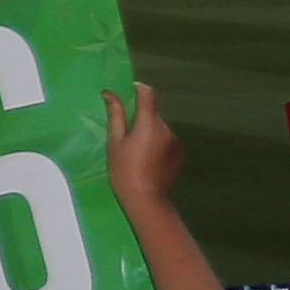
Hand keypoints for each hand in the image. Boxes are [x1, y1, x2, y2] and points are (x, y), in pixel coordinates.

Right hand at [103, 84, 180, 207]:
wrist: (147, 200)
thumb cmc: (124, 171)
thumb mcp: (115, 142)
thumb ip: (116, 115)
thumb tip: (110, 94)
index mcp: (149, 123)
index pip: (148, 94)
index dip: (138, 89)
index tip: (127, 93)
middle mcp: (166, 129)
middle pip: (153, 112)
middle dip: (141, 116)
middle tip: (126, 133)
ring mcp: (176, 141)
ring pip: (159, 127)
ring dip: (149, 130)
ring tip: (136, 150)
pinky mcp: (180, 153)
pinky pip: (166, 139)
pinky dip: (157, 142)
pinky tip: (148, 158)